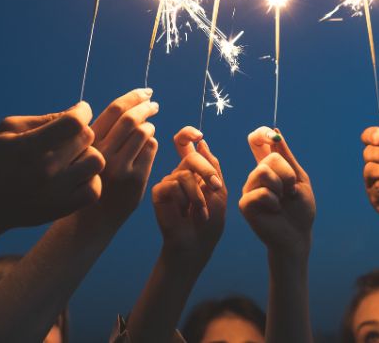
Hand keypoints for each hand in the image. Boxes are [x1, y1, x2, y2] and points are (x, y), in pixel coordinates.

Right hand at [0, 102, 104, 233]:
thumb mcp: (7, 130)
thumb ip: (43, 119)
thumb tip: (76, 112)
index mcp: (29, 147)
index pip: (74, 123)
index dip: (82, 111)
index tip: (79, 111)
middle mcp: (46, 170)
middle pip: (87, 138)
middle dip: (80, 131)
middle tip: (68, 137)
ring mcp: (57, 192)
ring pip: (96, 161)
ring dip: (87, 154)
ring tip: (72, 157)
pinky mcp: (63, 208)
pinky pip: (95, 189)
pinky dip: (90, 179)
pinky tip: (75, 175)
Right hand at [91, 88, 159, 223]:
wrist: (94, 216)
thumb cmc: (93, 177)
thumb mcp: (91, 152)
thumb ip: (105, 132)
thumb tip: (130, 104)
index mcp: (89, 142)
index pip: (114, 110)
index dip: (133, 96)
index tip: (145, 92)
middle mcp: (102, 153)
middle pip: (131, 118)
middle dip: (146, 106)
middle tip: (154, 104)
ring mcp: (120, 167)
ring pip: (144, 132)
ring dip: (149, 126)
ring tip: (148, 128)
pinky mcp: (135, 179)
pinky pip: (151, 148)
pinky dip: (152, 142)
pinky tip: (147, 146)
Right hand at [152, 127, 226, 263]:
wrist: (196, 245)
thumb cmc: (210, 221)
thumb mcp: (219, 191)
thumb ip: (212, 167)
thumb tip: (201, 142)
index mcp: (194, 170)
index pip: (185, 144)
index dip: (188, 134)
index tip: (199, 135)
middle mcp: (179, 173)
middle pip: (190, 156)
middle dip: (206, 171)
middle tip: (216, 187)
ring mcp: (168, 182)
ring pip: (184, 173)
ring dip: (198, 195)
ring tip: (201, 212)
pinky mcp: (159, 192)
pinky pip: (172, 184)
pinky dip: (185, 199)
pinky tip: (185, 213)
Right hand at [239, 127, 314, 258]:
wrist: (298, 236)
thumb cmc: (300, 210)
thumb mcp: (299, 179)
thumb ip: (287, 157)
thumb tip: (275, 131)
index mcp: (268, 167)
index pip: (257, 142)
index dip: (261, 134)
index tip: (271, 135)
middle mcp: (255, 176)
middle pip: (270, 158)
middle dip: (287, 174)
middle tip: (290, 192)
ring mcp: (248, 189)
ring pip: (264, 172)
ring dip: (282, 187)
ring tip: (282, 201)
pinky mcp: (245, 204)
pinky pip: (261, 192)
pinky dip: (275, 202)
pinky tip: (275, 211)